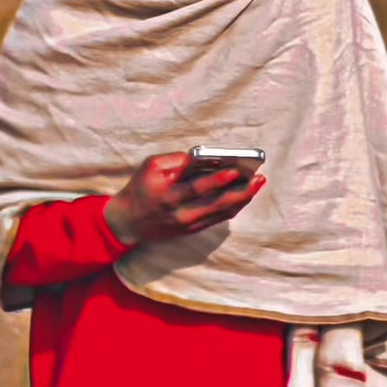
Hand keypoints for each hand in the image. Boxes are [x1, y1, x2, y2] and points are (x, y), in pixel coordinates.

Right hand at [103, 151, 266, 246]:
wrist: (128, 222)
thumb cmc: (140, 188)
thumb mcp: (151, 166)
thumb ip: (177, 160)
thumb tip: (204, 156)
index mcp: (169, 193)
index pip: (197, 187)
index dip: (217, 180)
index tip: (235, 170)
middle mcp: (181, 212)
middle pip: (216, 202)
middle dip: (240, 191)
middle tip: (258, 179)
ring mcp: (188, 223)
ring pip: (222, 212)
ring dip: (242, 198)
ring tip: (257, 184)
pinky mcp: (192, 230)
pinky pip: (218, 219)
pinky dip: (233, 207)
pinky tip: (244, 195)